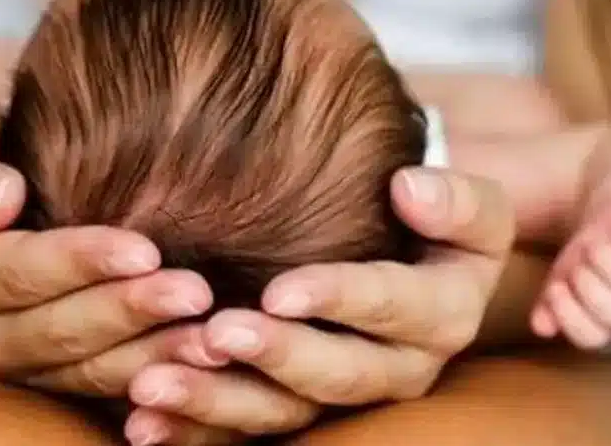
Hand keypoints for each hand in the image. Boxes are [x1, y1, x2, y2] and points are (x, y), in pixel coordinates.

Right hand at [0, 153, 231, 410]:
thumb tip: (0, 196)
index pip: (18, 272)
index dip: (80, 262)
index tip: (143, 249)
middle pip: (61, 330)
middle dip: (131, 313)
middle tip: (196, 294)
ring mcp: (19, 368)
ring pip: (91, 369)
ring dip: (155, 355)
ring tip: (213, 338)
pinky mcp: (55, 380)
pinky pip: (109, 387)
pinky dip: (158, 377)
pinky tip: (205, 364)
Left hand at [119, 167, 514, 444]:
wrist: (417, 252)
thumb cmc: (435, 214)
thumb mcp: (469, 205)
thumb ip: (454, 199)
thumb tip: (409, 189)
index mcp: (442, 316)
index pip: (392, 307)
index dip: (338, 299)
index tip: (279, 290)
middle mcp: (398, 369)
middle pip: (337, 375)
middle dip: (274, 357)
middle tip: (215, 334)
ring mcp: (343, 395)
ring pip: (284, 414)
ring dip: (217, 402)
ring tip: (153, 385)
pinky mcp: (297, 407)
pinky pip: (245, 433)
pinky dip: (193, 429)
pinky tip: (142, 421)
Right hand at [531, 189, 610, 348]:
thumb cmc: (590, 251)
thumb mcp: (562, 275)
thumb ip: (549, 303)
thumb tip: (540, 327)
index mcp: (606, 318)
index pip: (591, 337)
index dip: (570, 316)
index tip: (554, 288)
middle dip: (588, 283)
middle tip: (580, 258)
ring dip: (609, 260)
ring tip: (596, 239)